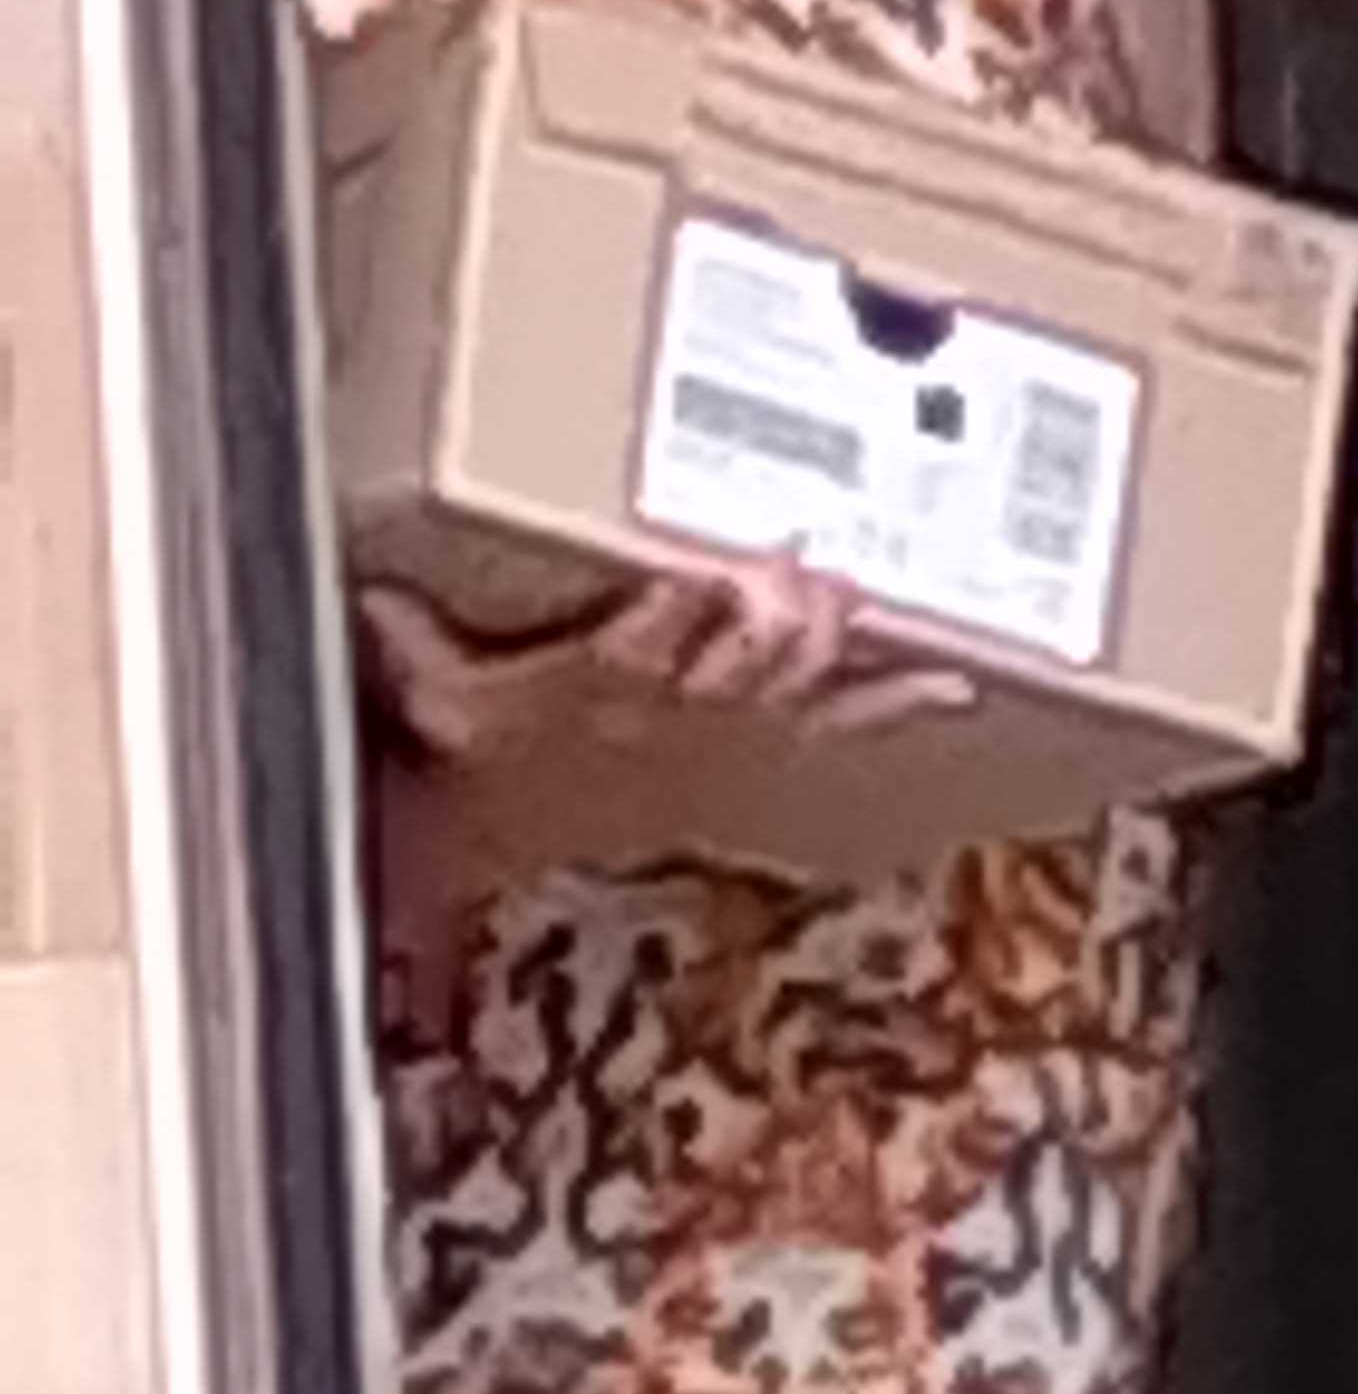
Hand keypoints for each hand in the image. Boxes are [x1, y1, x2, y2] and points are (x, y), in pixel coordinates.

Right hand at [357, 561, 975, 769]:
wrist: (521, 819)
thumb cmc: (486, 734)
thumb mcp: (429, 690)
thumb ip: (404, 640)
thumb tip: (365, 597)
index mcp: (599, 678)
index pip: (637, 644)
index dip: (675, 616)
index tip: (703, 574)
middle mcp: (678, 706)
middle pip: (737, 660)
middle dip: (775, 619)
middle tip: (808, 573)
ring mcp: (733, 726)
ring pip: (796, 682)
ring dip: (834, 645)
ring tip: (868, 600)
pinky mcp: (769, 739)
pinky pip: (846, 721)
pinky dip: (900, 701)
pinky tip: (957, 677)